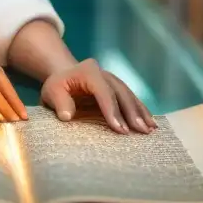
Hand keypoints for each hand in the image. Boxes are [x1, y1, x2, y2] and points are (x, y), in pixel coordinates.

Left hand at [40, 58, 156, 134]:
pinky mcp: (117, 87)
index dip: (112, 110)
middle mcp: (104, 73)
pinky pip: (131, 98)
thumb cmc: (57, 87)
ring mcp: (112, 79)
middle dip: (132, 113)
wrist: (64, 76)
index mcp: (88, 71)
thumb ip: (59, 102)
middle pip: (120, 92)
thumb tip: (67, 116)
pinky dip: (140, 109)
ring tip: (150, 129)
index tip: (120, 129)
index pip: (103, 91)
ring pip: (129, 94)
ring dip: (140, 112)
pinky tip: (150, 122)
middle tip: (141, 131)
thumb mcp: (51, 92)